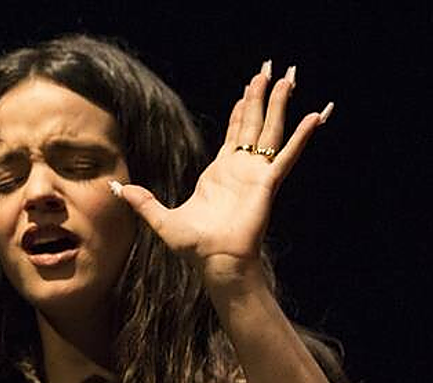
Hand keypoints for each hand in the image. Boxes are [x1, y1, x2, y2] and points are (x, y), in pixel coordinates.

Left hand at [115, 62, 330, 290]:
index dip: (240, 110)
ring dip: (279, 105)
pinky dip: (301, 136)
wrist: (216, 261)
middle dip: (260, 97)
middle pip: (253, 124)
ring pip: (270, 130)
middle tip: (267, 71)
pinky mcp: (267, 183)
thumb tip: (117, 188)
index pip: (233, 133)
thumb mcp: (161, 219)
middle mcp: (240, 169)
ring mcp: (256, 174)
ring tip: (288, 79)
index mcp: (220, 173)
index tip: (247, 90)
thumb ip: (142, 201)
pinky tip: (315, 116)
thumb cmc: (195, 247)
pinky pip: (287, 155)